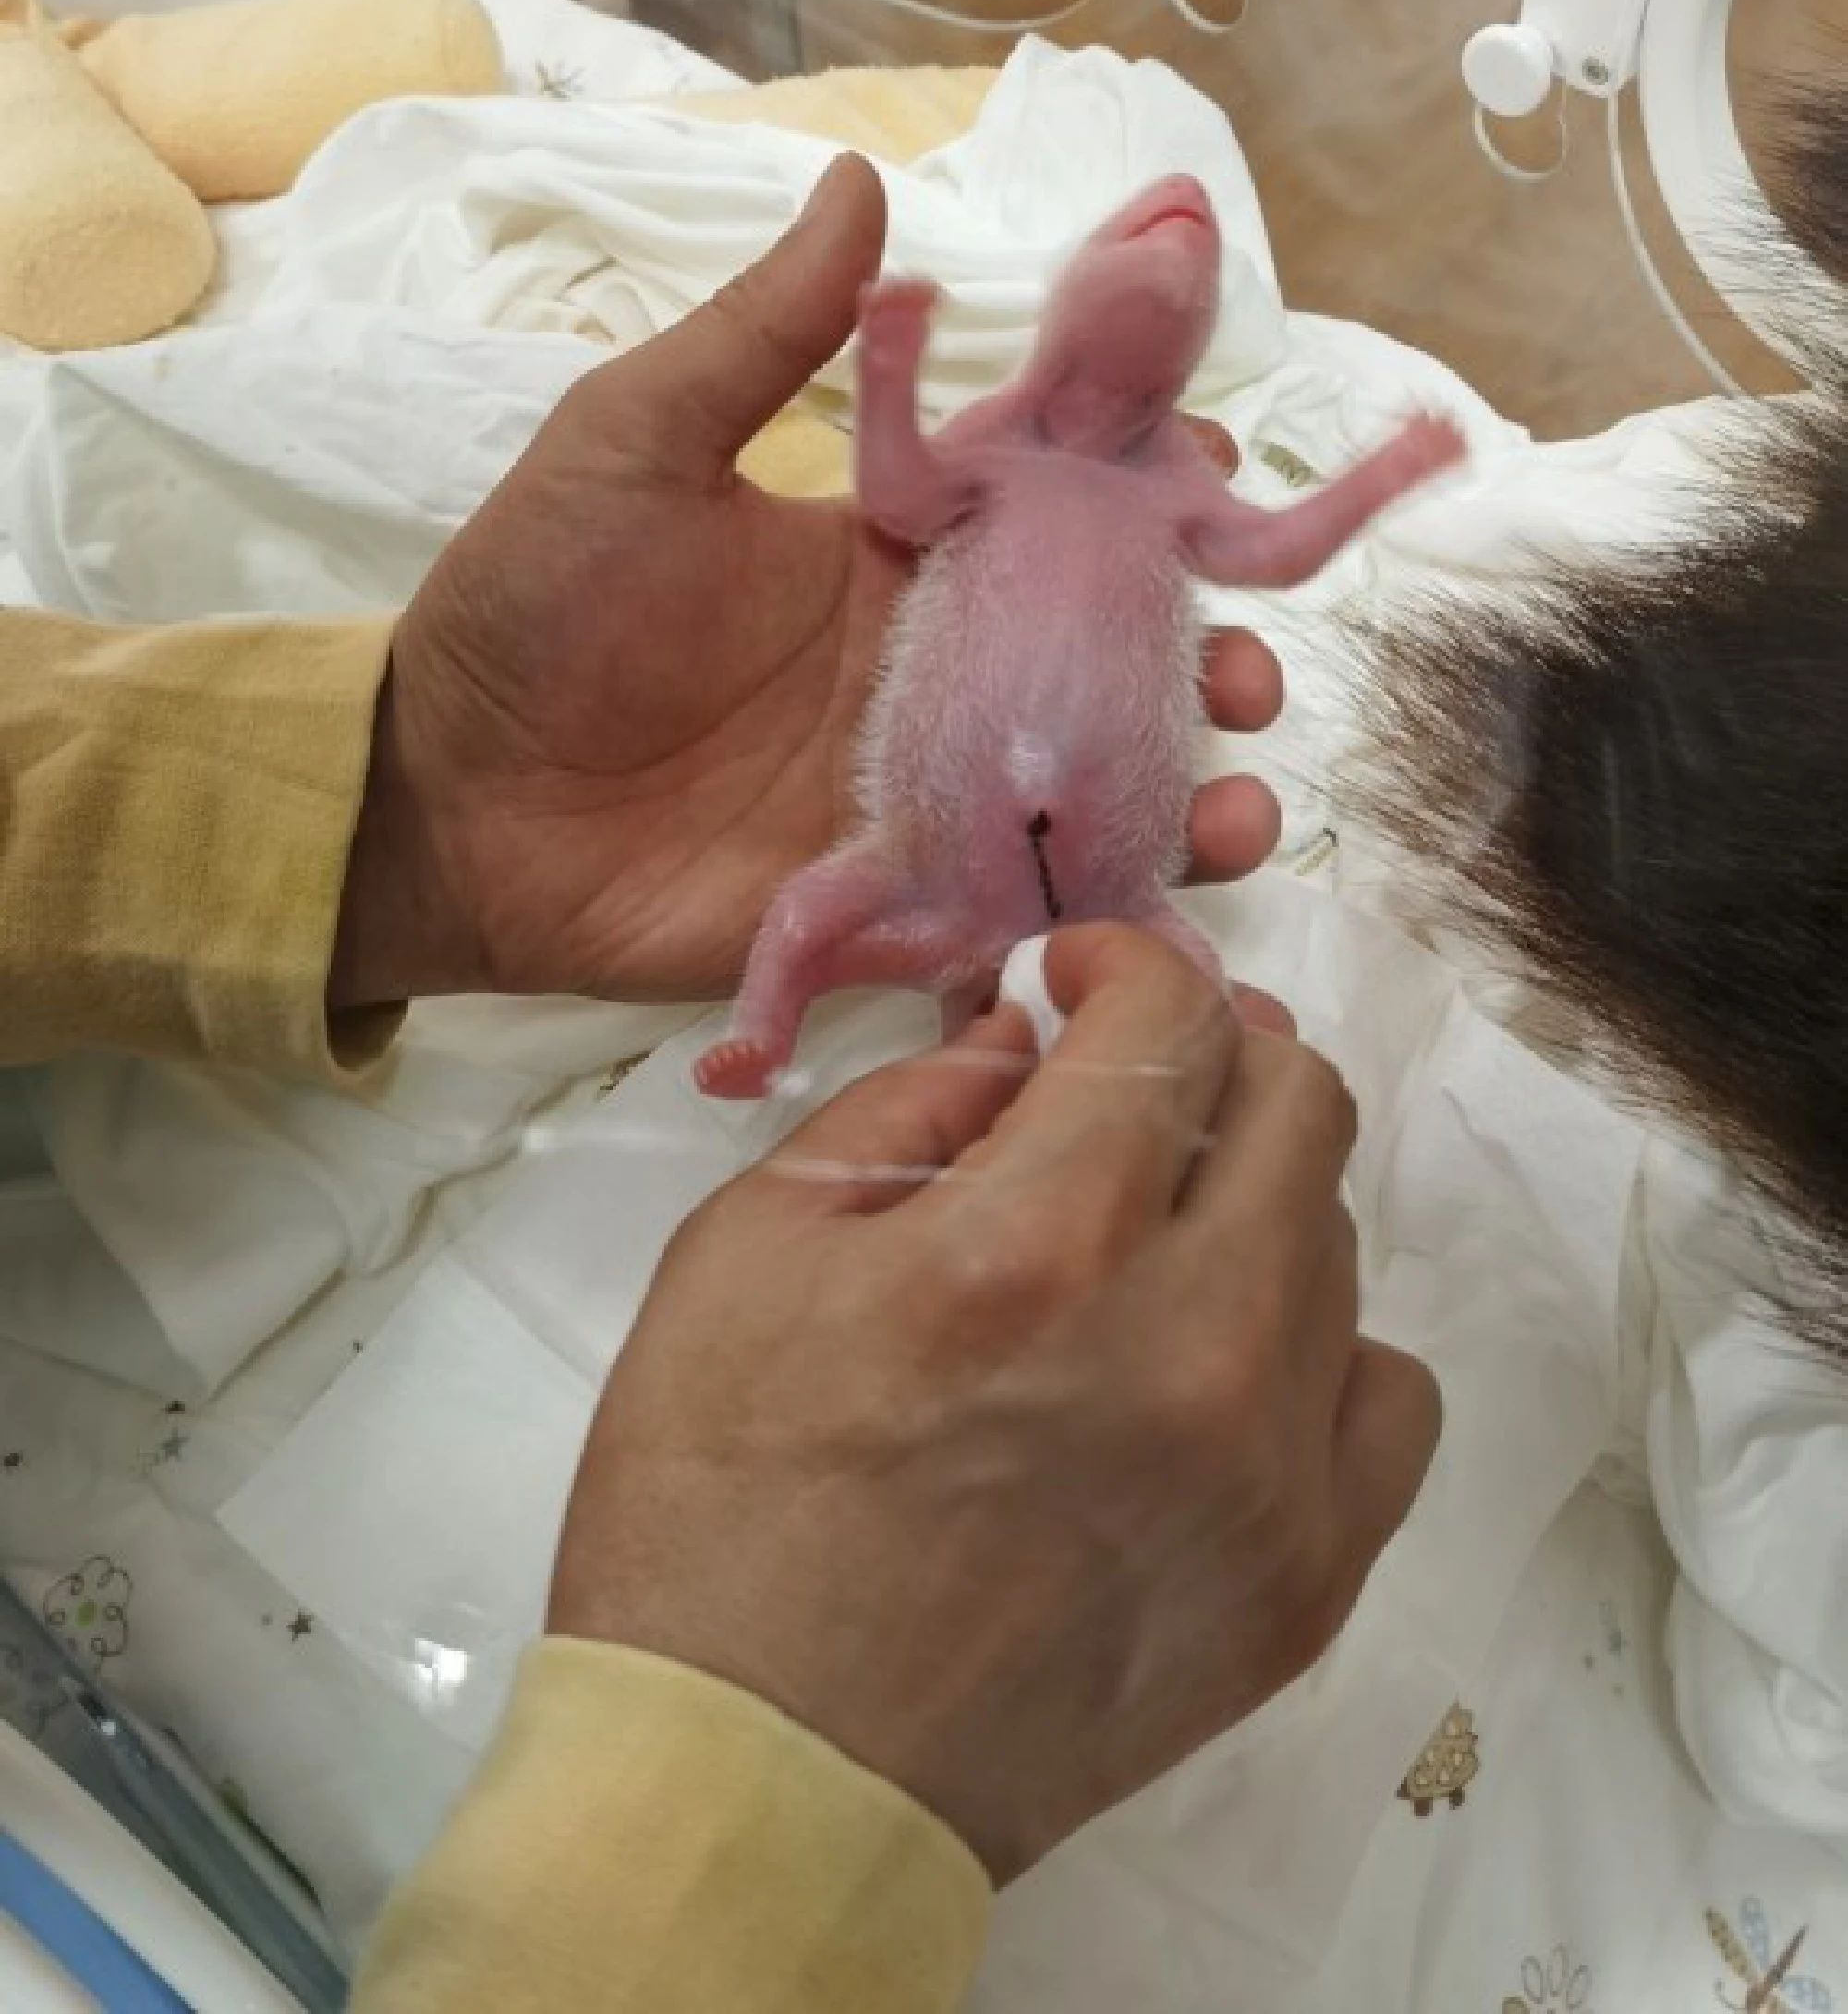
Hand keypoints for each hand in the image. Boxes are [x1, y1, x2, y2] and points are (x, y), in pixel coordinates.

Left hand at [330, 155, 1284, 1010]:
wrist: (448, 800)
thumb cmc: (532, 604)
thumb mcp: (634, 442)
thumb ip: (763, 333)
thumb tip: (865, 182)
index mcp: (892, 546)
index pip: (1054, 497)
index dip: (1147, 480)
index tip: (1218, 464)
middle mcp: (935, 663)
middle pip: (1111, 648)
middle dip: (1210, 650)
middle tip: (1252, 664)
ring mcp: (927, 785)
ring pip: (1097, 778)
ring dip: (1195, 781)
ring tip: (1248, 787)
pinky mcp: (901, 895)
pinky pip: (1030, 900)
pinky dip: (1116, 902)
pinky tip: (1180, 887)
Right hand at [548, 928, 1440, 1883]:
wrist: (767, 1781)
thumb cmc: (721, 1512)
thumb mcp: (748, 1248)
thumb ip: (907, 1107)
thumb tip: (1025, 1038)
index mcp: (1037, 1246)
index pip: (1171, 1018)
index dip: (1122, 964)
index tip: (1075, 982)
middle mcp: (1192, 1346)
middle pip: (1298, 1101)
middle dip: (1207, 1053)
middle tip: (1127, 1081)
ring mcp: (1272, 1474)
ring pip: (1336, 1238)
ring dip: (1244, 1197)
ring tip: (1140, 1240)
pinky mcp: (1307, 1580)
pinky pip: (1384, 1396)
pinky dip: (1315, 1347)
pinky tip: (1216, 1364)